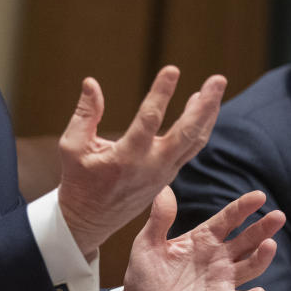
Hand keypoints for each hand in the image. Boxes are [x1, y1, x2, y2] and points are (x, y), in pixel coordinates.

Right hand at [58, 66, 224, 255]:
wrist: (89, 220)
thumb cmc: (78, 180)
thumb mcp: (72, 147)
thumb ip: (84, 114)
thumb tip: (91, 83)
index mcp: (127, 158)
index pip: (149, 120)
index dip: (161, 93)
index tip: (172, 70)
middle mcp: (151, 167)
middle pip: (187, 133)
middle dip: (206, 105)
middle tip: (218, 80)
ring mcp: (163, 173)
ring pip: (194, 142)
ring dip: (208, 114)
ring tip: (215, 87)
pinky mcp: (167, 177)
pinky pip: (189, 149)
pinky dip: (199, 127)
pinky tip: (200, 108)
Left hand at [116, 188, 284, 290]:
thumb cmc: (145, 276)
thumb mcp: (147, 243)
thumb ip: (159, 219)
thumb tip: (164, 189)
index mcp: (203, 239)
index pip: (228, 219)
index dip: (243, 207)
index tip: (260, 196)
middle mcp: (218, 258)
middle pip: (246, 240)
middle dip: (262, 228)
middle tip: (278, 216)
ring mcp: (221, 282)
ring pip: (249, 267)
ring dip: (261, 257)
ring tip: (270, 245)